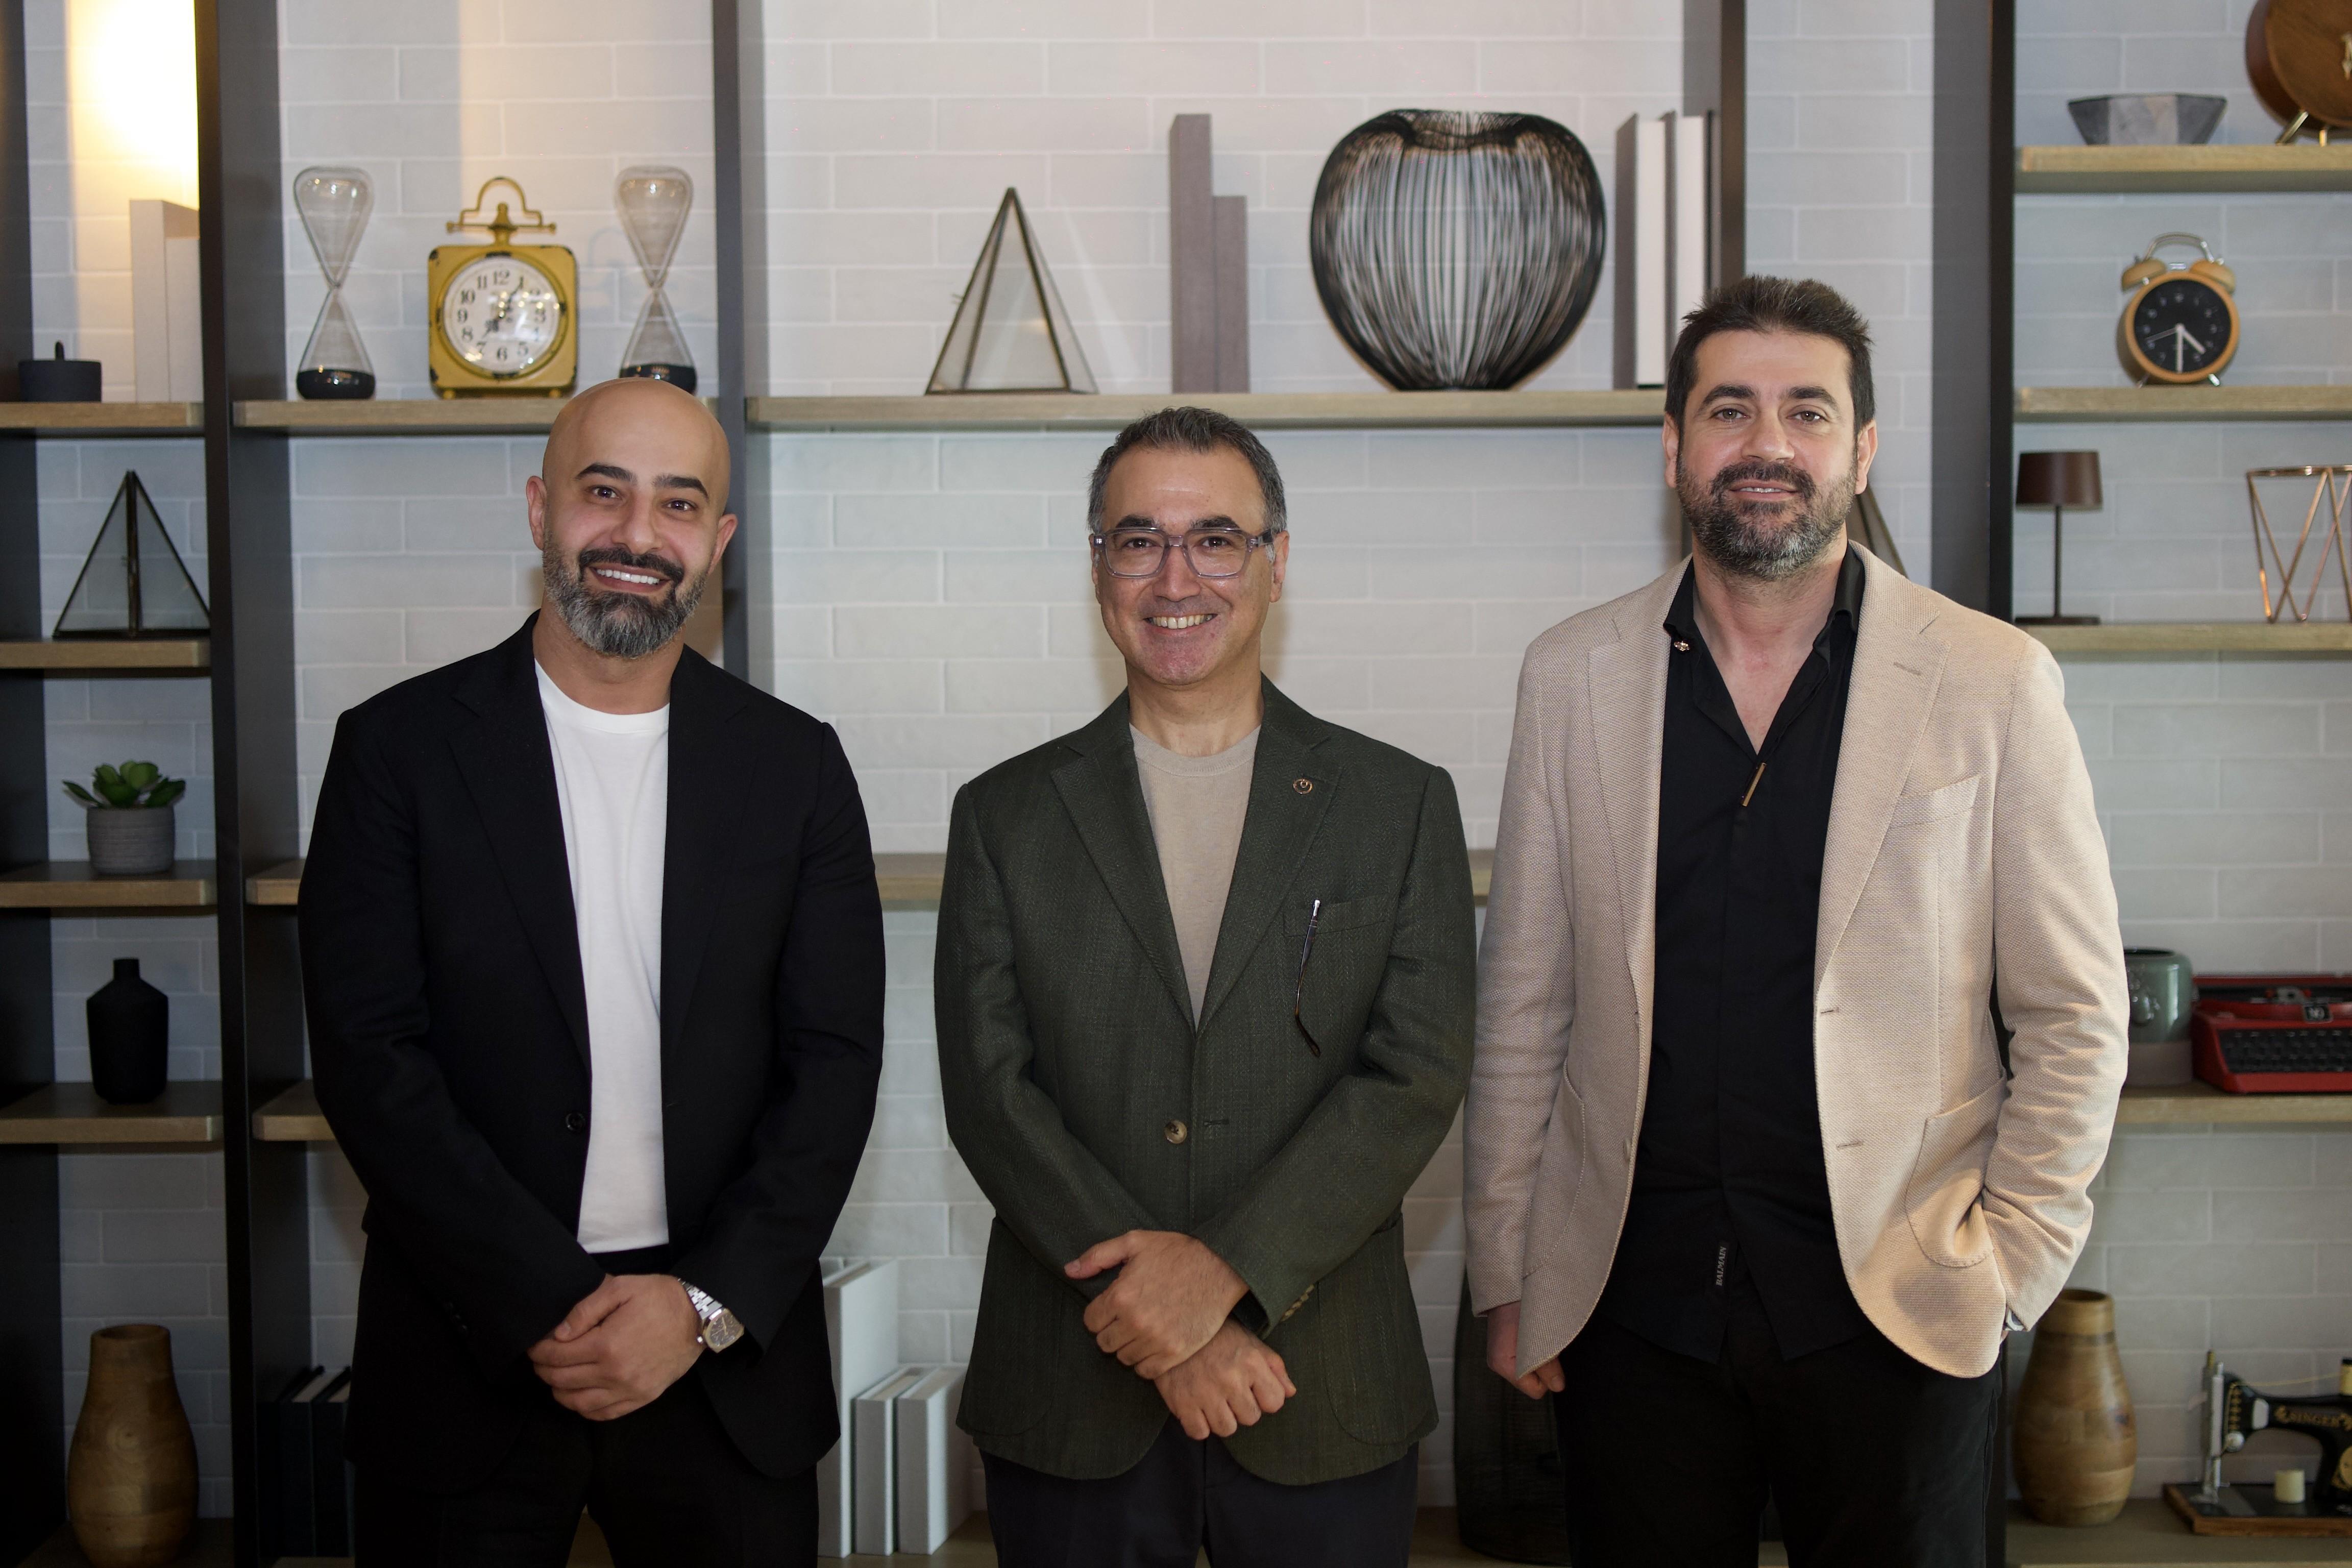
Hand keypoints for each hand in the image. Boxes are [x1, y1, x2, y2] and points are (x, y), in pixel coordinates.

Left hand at [526, 1274, 703, 1420]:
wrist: (699, 1316)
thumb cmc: (659, 1298)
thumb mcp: (621, 1288)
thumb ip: (585, 1309)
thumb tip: (558, 1334)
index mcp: (606, 1345)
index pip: (557, 1355)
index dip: (539, 1351)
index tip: (534, 1345)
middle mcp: (614, 1374)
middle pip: (562, 1381)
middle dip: (543, 1370)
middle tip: (540, 1359)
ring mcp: (629, 1390)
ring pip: (578, 1403)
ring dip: (559, 1392)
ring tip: (556, 1378)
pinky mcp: (641, 1398)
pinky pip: (603, 1414)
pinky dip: (584, 1409)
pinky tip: (579, 1395)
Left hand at [1067, 1230, 1248, 1378]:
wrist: (1221, 1266)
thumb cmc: (1177, 1252)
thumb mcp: (1135, 1242)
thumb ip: (1098, 1256)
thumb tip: (1069, 1270)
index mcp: (1120, 1296)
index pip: (1090, 1322)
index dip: (1100, 1314)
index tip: (1114, 1307)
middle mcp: (1135, 1322)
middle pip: (1105, 1343)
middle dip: (1112, 1330)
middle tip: (1128, 1318)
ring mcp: (1156, 1340)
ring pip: (1124, 1358)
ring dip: (1129, 1346)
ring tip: (1144, 1329)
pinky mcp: (1175, 1352)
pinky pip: (1146, 1371)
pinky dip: (1146, 1361)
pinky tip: (1155, 1343)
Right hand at [1154, 1320, 1295, 1440]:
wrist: (1173, 1326)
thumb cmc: (1217, 1336)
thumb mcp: (1251, 1343)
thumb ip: (1275, 1367)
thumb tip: (1290, 1393)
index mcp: (1251, 1362)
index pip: (1275, 1403)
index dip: (1265, 1398)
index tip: (1252, 1389)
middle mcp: (1230, 1379)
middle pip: (1251, 1418)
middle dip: (1242, 1407)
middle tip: (1228, 1391)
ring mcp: (1205, 1392)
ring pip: (1226, 1429)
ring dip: (1221, 1418)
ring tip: (1213, 1399)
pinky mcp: (1182, 1402)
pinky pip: (1199, 1432)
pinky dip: (1198, 1424)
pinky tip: (1197, 1406)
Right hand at [1484, 1300, 1564, 1400]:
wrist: (1510, 1279)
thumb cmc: (1520, 1302)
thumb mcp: (1538, 1335)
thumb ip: (1548, 1364)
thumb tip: (1557, 1386)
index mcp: (1502, 1364)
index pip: (1536, 1389)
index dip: (1548, 1375)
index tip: (1550, 1353)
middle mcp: (1499, 1362)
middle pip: (1533, 1380)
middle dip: (1545, 1364)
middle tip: (1545, 1340)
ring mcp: (1503, 1354)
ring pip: (1533, 1367)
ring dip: (1542, 1353)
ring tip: (1540, 1333)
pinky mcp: (1508, 1345)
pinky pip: (1529, 1356)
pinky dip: (1537, 1347)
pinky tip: (1536, 1331)